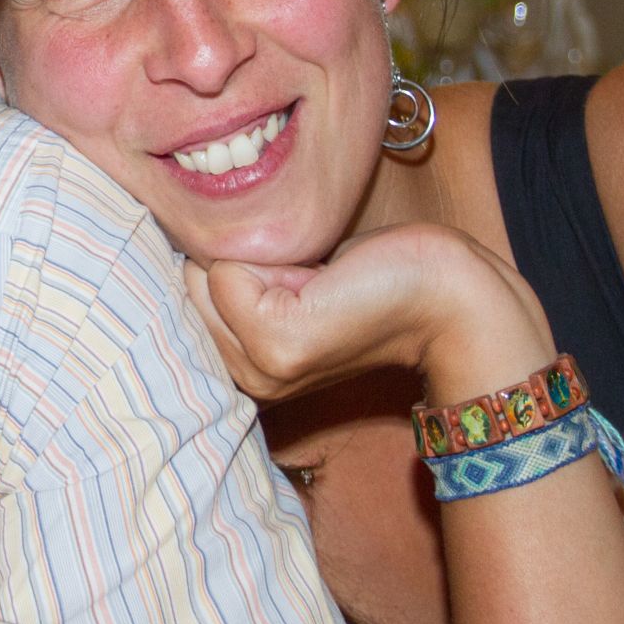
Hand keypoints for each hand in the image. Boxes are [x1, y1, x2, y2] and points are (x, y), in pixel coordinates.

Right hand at [186, 222, 556, 404]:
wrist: (444, 294)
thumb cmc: (374, 278)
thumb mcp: (286, 285)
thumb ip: (229, 282)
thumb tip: (179, 241)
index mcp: (241, 372)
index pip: (178, 297)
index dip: (227, 269)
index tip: (283, 282)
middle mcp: (243, 382)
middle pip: (183, 285)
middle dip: (241, 264)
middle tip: (306, 283)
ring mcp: (260, 369)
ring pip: (201, 276)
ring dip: (258, 261)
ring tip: (313, 283)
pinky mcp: (277, 343)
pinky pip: (226, 272)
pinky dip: (272, 260)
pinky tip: (321, 282)